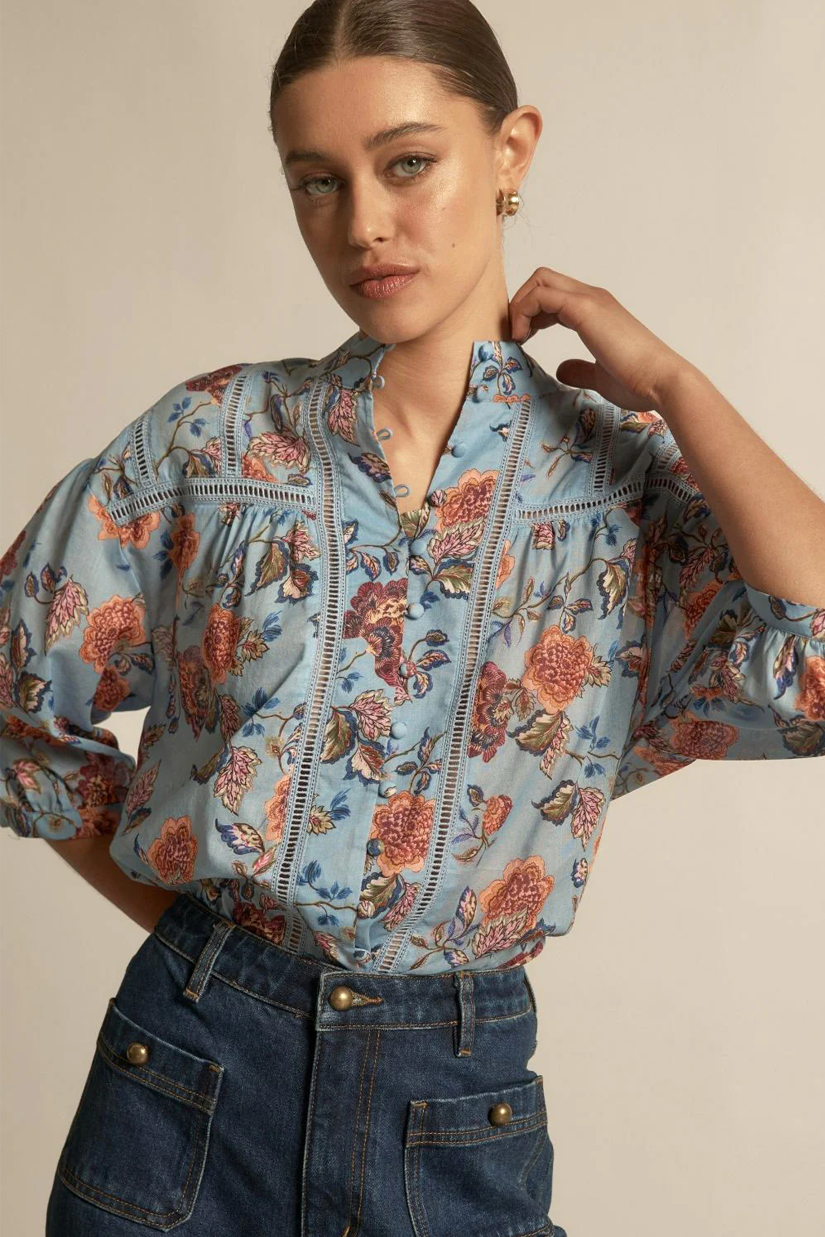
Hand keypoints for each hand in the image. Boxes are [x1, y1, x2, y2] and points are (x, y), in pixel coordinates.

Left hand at [509, 266, 693, 410]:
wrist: (660, 381)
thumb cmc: (638, 381)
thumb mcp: (600, 375)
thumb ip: (580, 369)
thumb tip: (561, 368)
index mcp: (597, 309)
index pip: (554, 293)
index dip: (532, 312)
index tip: (525, 339)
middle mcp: (592, 297)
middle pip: (542, 278)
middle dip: (521, 302)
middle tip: (517, 335)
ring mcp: (590, 299)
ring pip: (539, 280)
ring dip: (520, 306)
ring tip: (518, 337)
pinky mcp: (585, 309)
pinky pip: (541, 295)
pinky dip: (524, 311)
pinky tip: (524, 337)